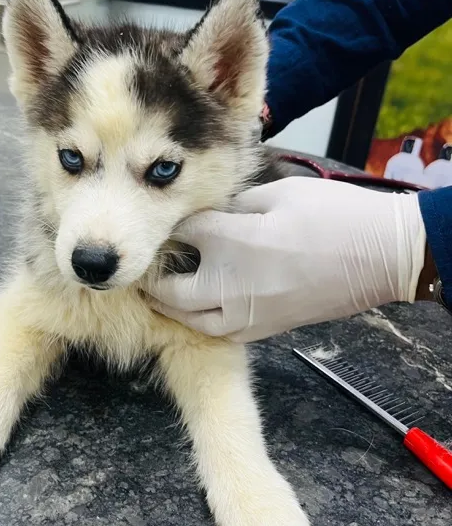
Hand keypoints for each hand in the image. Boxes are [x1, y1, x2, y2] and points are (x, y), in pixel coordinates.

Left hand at [147, 177, 425, 342]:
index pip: (181, 234)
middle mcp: (228, 284)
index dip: (172, 226)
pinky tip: (201, 308)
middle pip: (171, 289)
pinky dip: (202, 321)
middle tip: (145, 269)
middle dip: (154, 279)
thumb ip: (238, 203)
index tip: (167, 221)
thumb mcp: (279, 193)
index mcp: (229, 242)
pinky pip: (220, 332)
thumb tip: (217, 213)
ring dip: (172, 307)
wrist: (380, 257)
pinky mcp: (265, 330)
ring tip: (164, 293)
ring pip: (190, 321)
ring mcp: (246, 314)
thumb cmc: (332, 216)